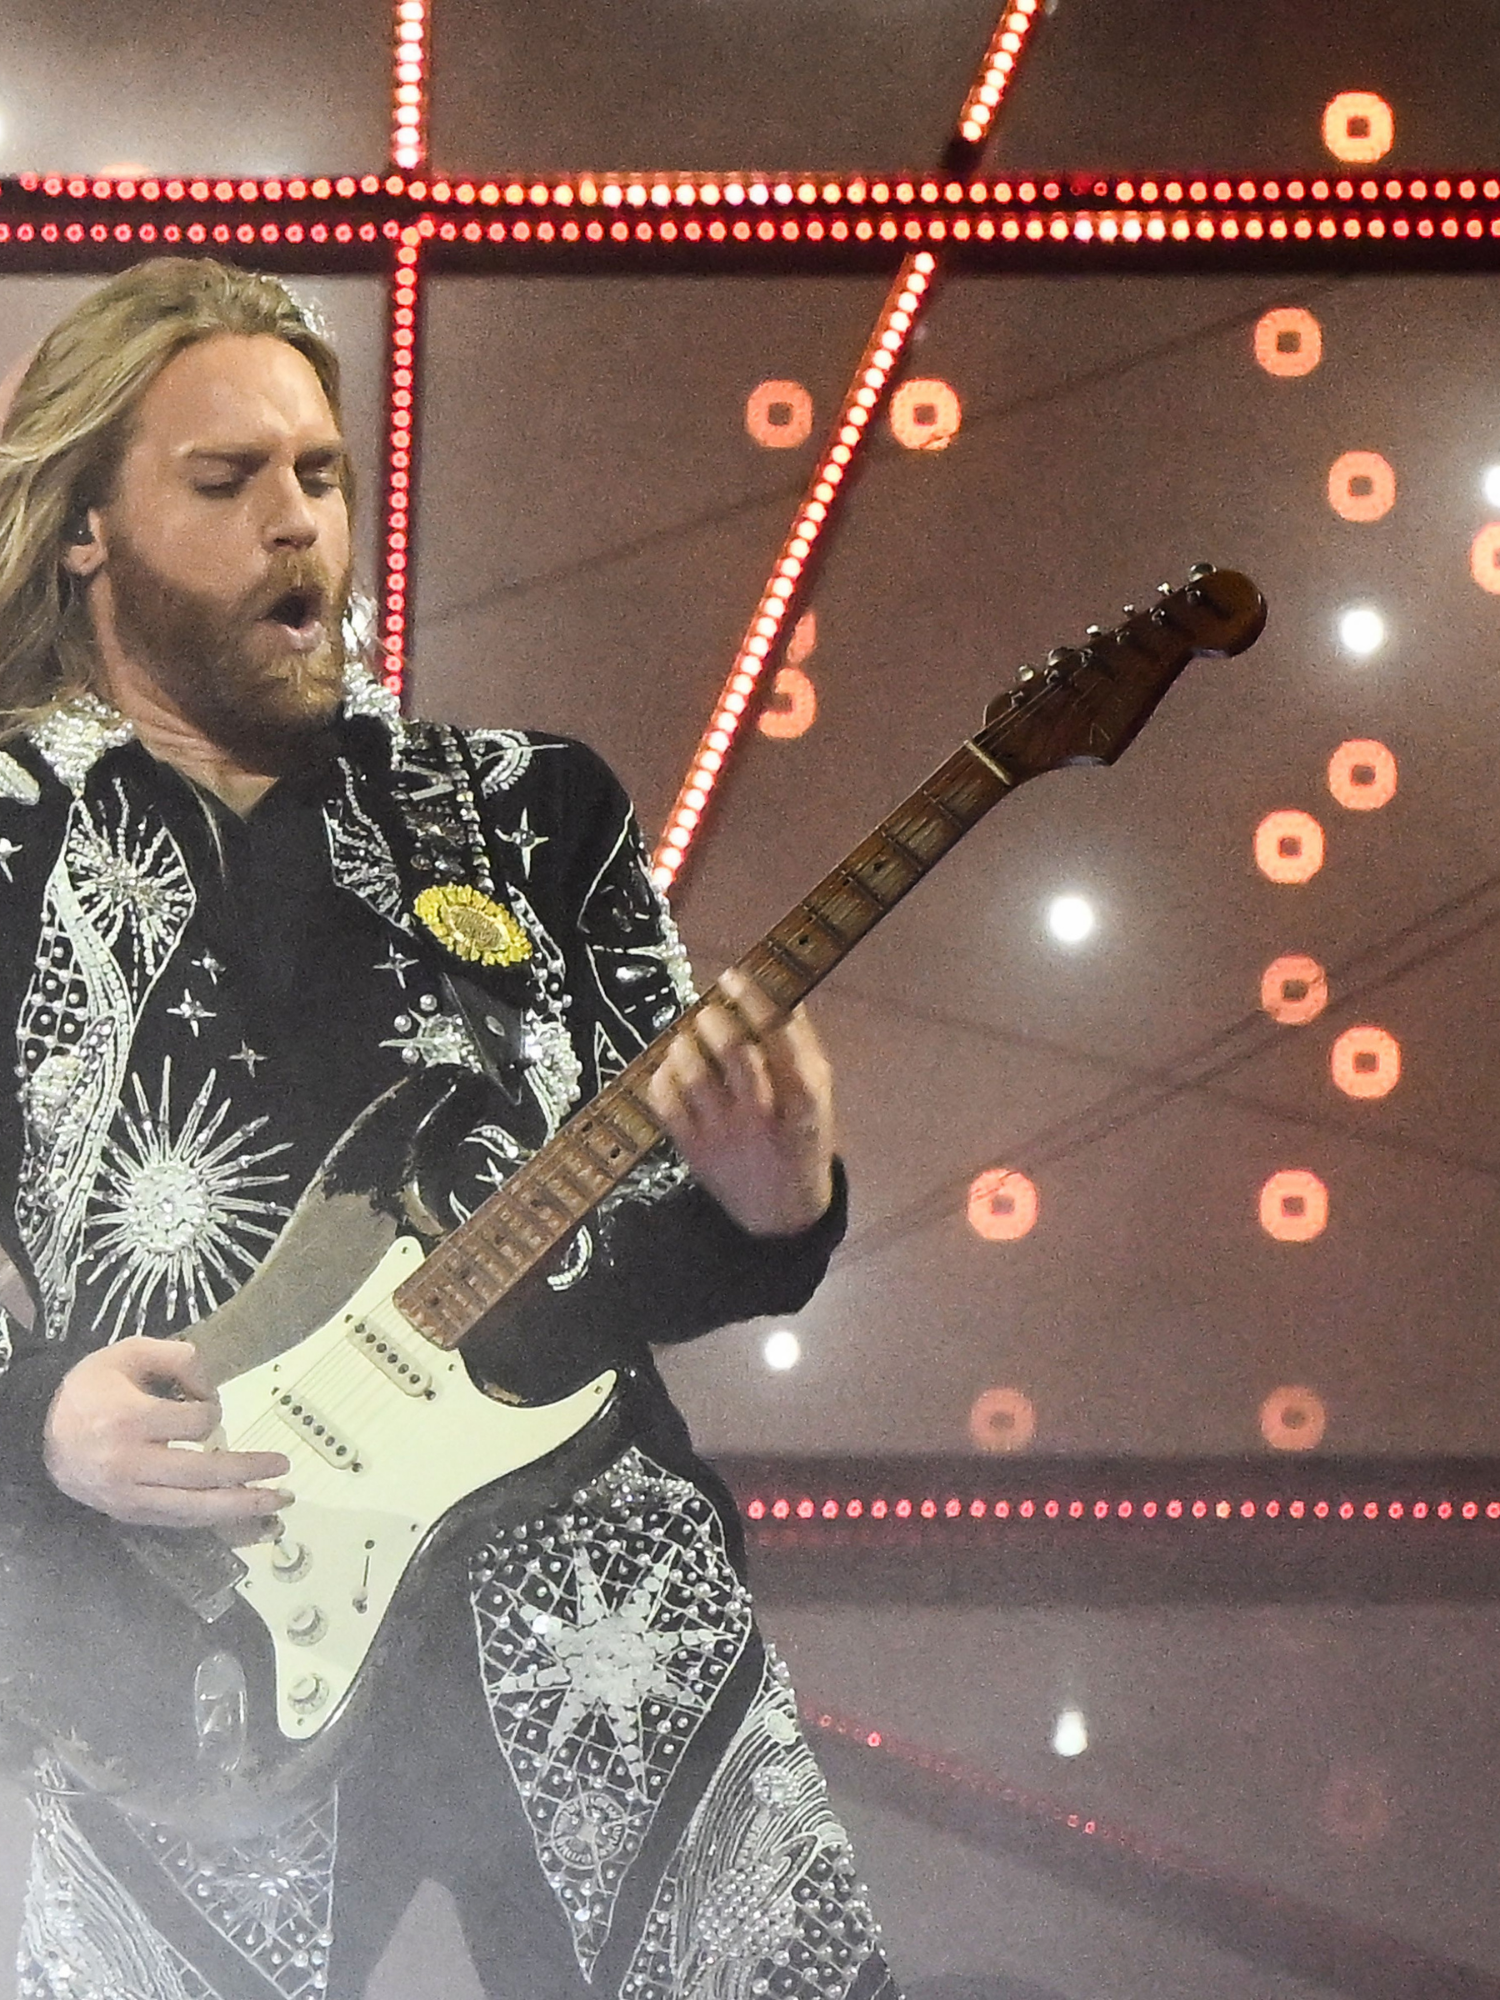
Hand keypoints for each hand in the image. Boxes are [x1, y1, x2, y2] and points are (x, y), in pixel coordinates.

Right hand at [43, 1337, 291, 1530]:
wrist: (42, 1431)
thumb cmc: (92, 1388)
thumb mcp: (130, 1352)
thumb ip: (179, 1357)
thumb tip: (214, 1388)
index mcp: (128, 1420)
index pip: (195, 1423)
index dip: (211, 1408)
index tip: (203, 1401)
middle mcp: (128, 1464)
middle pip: (202, 1474)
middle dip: (248, 1471)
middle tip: (284, 1466)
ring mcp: (127, 1496)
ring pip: (194, 1509)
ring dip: (242, 1507)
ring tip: (279, 1501)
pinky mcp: (128, 1515)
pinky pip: (179, 1522)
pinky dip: (215, 1520)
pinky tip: (245, 1517)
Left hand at [647, 967, 834, 1235]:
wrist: (781, 1214)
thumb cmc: (801, 1140)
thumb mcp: (818, 1097)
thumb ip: (801, 1046)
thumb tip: (782, 991)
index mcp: (804, 1100)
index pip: (779, 1036)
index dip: (754, 999)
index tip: (733, 977)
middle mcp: (764, 1115)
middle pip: (734, 1052)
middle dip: (714, 1020)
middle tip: (708, 1013)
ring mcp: (725, 1135)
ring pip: (693, 1074)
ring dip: (684, 1044)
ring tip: (687, 1040)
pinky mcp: (693, 1150)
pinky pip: (665, 1102)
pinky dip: (662, 1075)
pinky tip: (672, 1069)